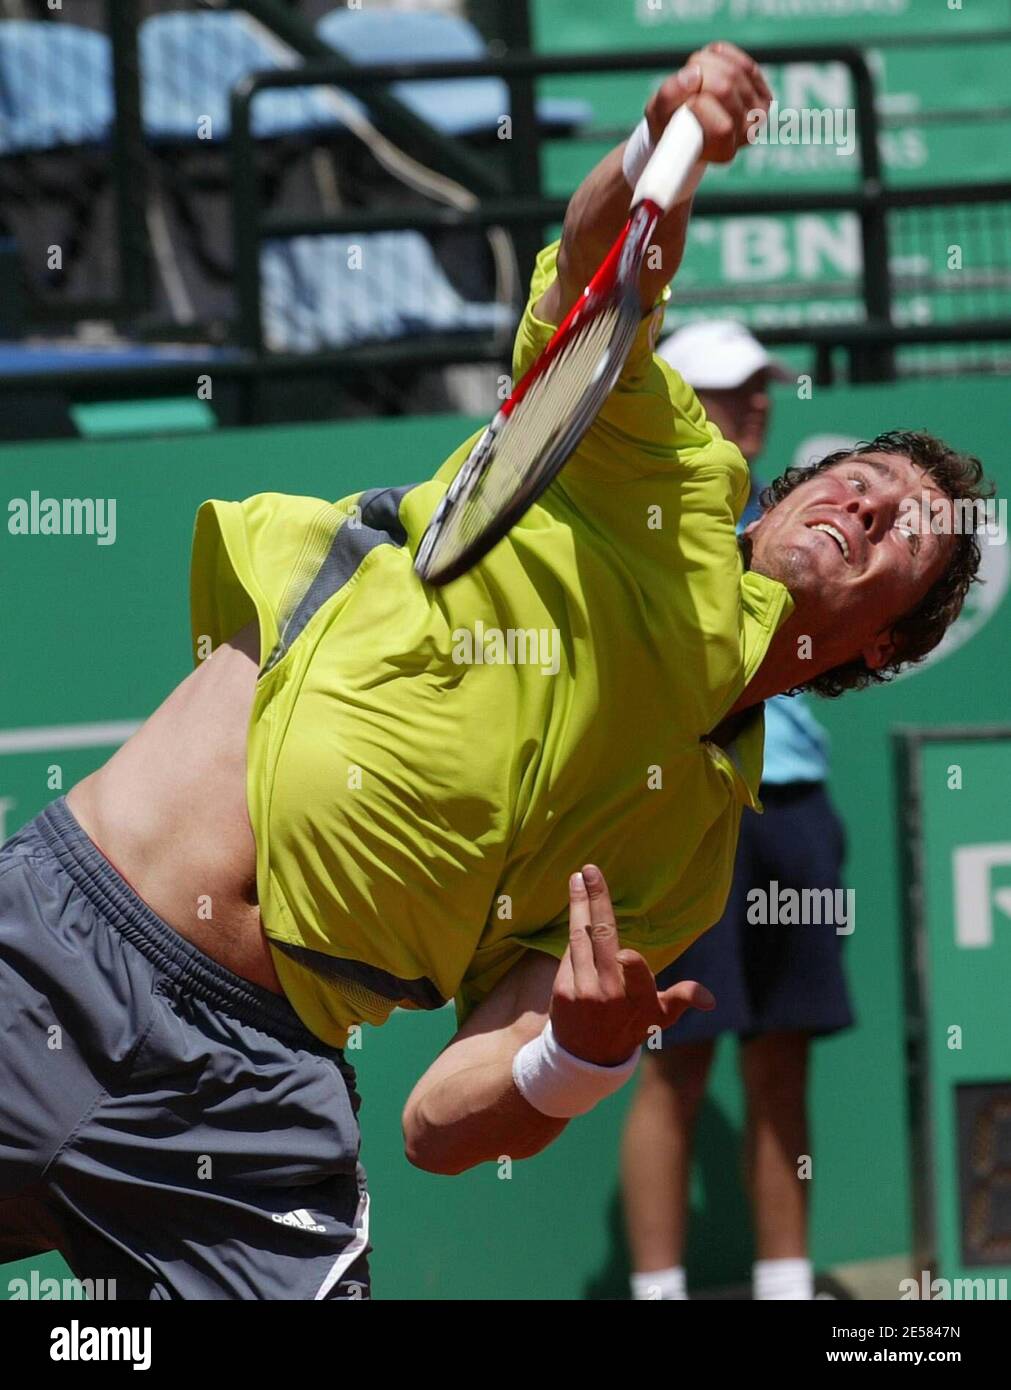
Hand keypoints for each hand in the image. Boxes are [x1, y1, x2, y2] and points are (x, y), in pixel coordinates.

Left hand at [550, 864, 715, 1065]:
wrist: (586, 1058)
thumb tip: (711, 999)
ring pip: (579, 940)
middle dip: (595, 902)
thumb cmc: (629, 1026)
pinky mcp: (561, 992)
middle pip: (602, 940)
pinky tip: (575, 914)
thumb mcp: (660, 1016)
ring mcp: (583, 993)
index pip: (638, 979)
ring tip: (576, 879)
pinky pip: (568, 954)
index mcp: (640, 1001)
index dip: (634, 968)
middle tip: (590, 870)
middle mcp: (610, 997)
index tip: (626, 954)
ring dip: (577, 906)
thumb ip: (682, 999)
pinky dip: (574, 934)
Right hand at [645, 40, 771, 164]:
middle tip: (687, 84)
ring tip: (694, 77)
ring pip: (733, 70)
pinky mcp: (762, 93)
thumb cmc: (670, 125)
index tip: (684, 106)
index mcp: (722, 152)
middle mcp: (746, 135)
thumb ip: (669, 97)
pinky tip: (708, 66)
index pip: (721, 127)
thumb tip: (694, 74)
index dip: (696, 106)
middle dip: (699, 76)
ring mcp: (759, 114)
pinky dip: (719, 56)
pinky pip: (740, 60)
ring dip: (706, 64)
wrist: (686, 125)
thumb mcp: (657, 116)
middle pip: (725, 88)